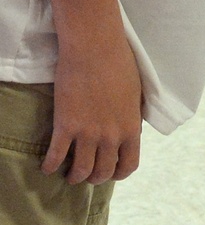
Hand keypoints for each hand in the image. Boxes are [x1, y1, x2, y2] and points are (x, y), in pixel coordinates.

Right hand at [44, 32, 142, 184]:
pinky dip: (50, 166)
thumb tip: (130, 131)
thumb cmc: (119, 62)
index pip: (128, 165)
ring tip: (69, 172)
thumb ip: (132, 116)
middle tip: (88, 172)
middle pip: (102, 172)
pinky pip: (55, 157)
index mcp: (131, 127)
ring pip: (80, 171)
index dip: (118, 173)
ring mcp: (87, 133)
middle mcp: (111, 136)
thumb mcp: (136, 93)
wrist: (95, 47)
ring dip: (74, 176)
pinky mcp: (65, 126)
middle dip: (95, 177)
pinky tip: (48, 165)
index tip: (111, 172)